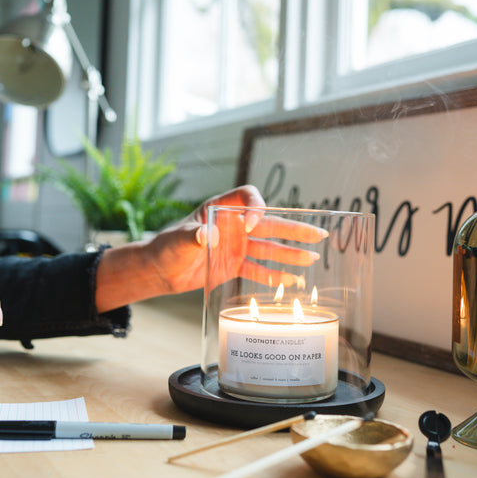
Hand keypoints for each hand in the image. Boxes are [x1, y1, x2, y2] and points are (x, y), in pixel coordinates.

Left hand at [96, 185, 324, 310]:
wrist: (159, 270)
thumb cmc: (164, 248)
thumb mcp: (177, 242)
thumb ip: (192, 237)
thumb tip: (207, 234)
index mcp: (220, 209)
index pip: (247, 197)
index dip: (257, 208)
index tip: (253, 226)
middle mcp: (232, 225)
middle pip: (269, 223)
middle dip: (293, 228)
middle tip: (317, 234)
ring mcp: (236, 245)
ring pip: (269, 247)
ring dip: (290, 252)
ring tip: (313, 258)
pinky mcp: (235, 264)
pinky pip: (259, 268)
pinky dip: (274, 274)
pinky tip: (291, 279)